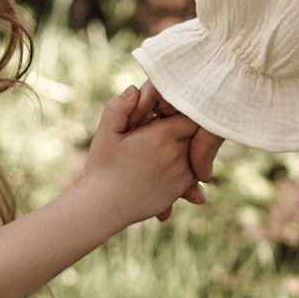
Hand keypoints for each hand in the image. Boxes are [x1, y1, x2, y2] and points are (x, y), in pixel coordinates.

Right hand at [76, 85, 211, 231]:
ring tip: (165, 147)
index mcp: (160, 136)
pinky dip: (186, 167)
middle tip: (168, 126)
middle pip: (196, 132)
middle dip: (186, 128)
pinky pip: (193, 173)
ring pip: (197, 152)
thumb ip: (119, 107)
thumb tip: (135, 89)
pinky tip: (166, 166)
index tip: (167, 112)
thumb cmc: (101, 167)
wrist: (101, 208)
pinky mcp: (179, 191)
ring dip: (187, 147)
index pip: (190, 114)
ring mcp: (180, 175)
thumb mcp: (105, 134)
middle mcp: (176, 155)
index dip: (181, 110)